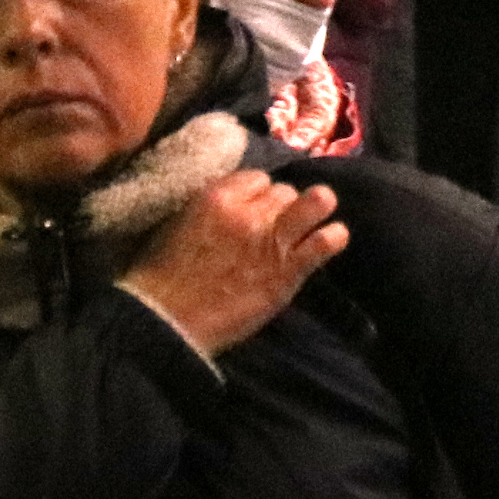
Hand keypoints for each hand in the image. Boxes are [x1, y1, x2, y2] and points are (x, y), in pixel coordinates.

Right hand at [118, 171, 345, 359]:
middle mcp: (249, 212)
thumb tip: (238, 201)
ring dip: (315, 210)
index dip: (258, 194)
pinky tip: (331, 240)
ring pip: (314, 202)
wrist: (168, 320)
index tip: (254, 210)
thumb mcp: (181, 222)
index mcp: (218, 196)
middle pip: (284, 191)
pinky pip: (326, 242)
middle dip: (281, 208)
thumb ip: (213, 206)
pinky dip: (333, 238)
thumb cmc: (165, 275)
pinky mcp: (288, 269)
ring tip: (312, 222)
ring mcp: (272, 239)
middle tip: (274, 228)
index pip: (258, 178)